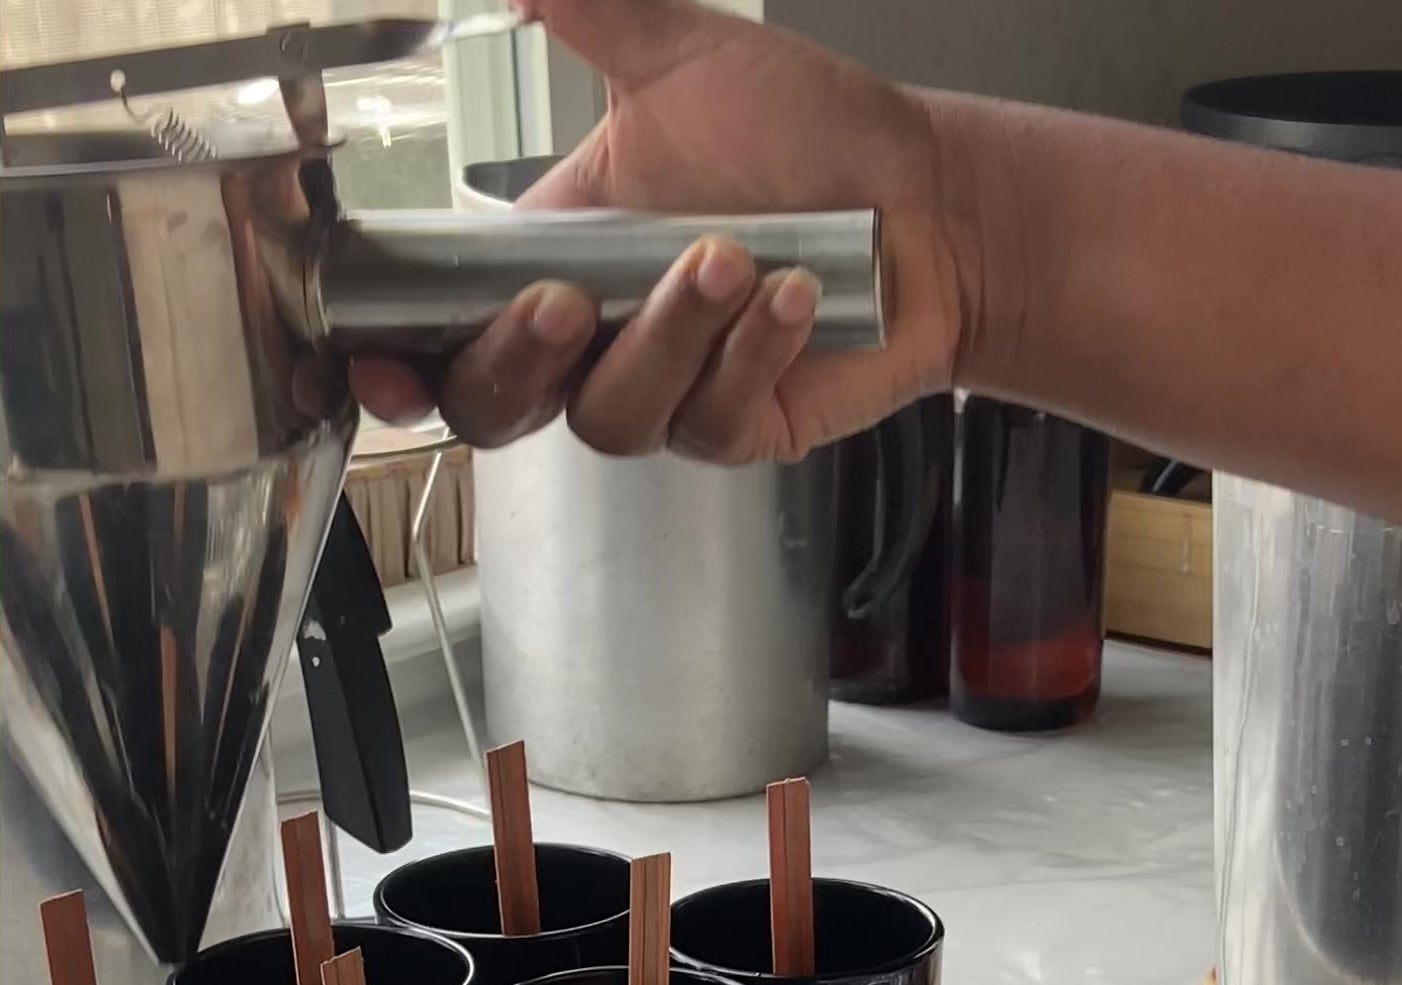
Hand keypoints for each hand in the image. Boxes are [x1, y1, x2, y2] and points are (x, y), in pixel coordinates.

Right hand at [351, 0, 968, 457]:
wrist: (927, 199)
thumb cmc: (811, 136)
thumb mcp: (681, 54)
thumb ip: (583, 11)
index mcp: (556, 259)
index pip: (445, 333)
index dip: (398, 363)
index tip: (376, 358)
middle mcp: (600, 341)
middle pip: (499, 408)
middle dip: (520, 358)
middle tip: (570, 299)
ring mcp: (668, 394)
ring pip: (612, 418)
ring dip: (666, 337)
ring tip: (733, 260)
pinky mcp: (739, 428)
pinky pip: (711, 420)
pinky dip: (751, 352)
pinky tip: (797, 296)